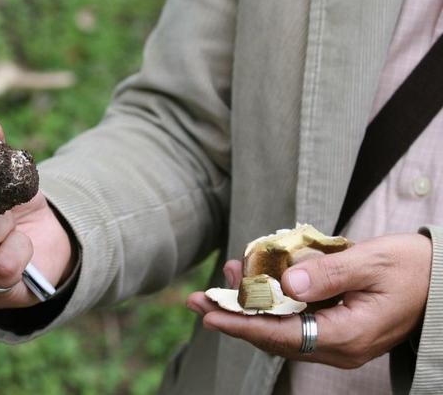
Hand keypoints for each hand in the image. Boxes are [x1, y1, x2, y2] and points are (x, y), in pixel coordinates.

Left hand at [186, 233, 431, 367]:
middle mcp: (339, 347)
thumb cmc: (412, 268)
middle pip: (275, 337)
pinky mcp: (337, 329)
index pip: (282, 336)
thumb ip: (326, 273)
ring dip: (250, 307)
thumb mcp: (370, 262)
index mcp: (347, 335)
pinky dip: (272, 302)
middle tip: (196, 299)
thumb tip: (286, 283)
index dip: (242, 326)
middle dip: (235, 317)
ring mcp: (338, 341)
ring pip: (282, 329)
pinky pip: (296, 320)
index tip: (210, 315)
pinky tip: (254, 279)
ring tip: (221, 281)